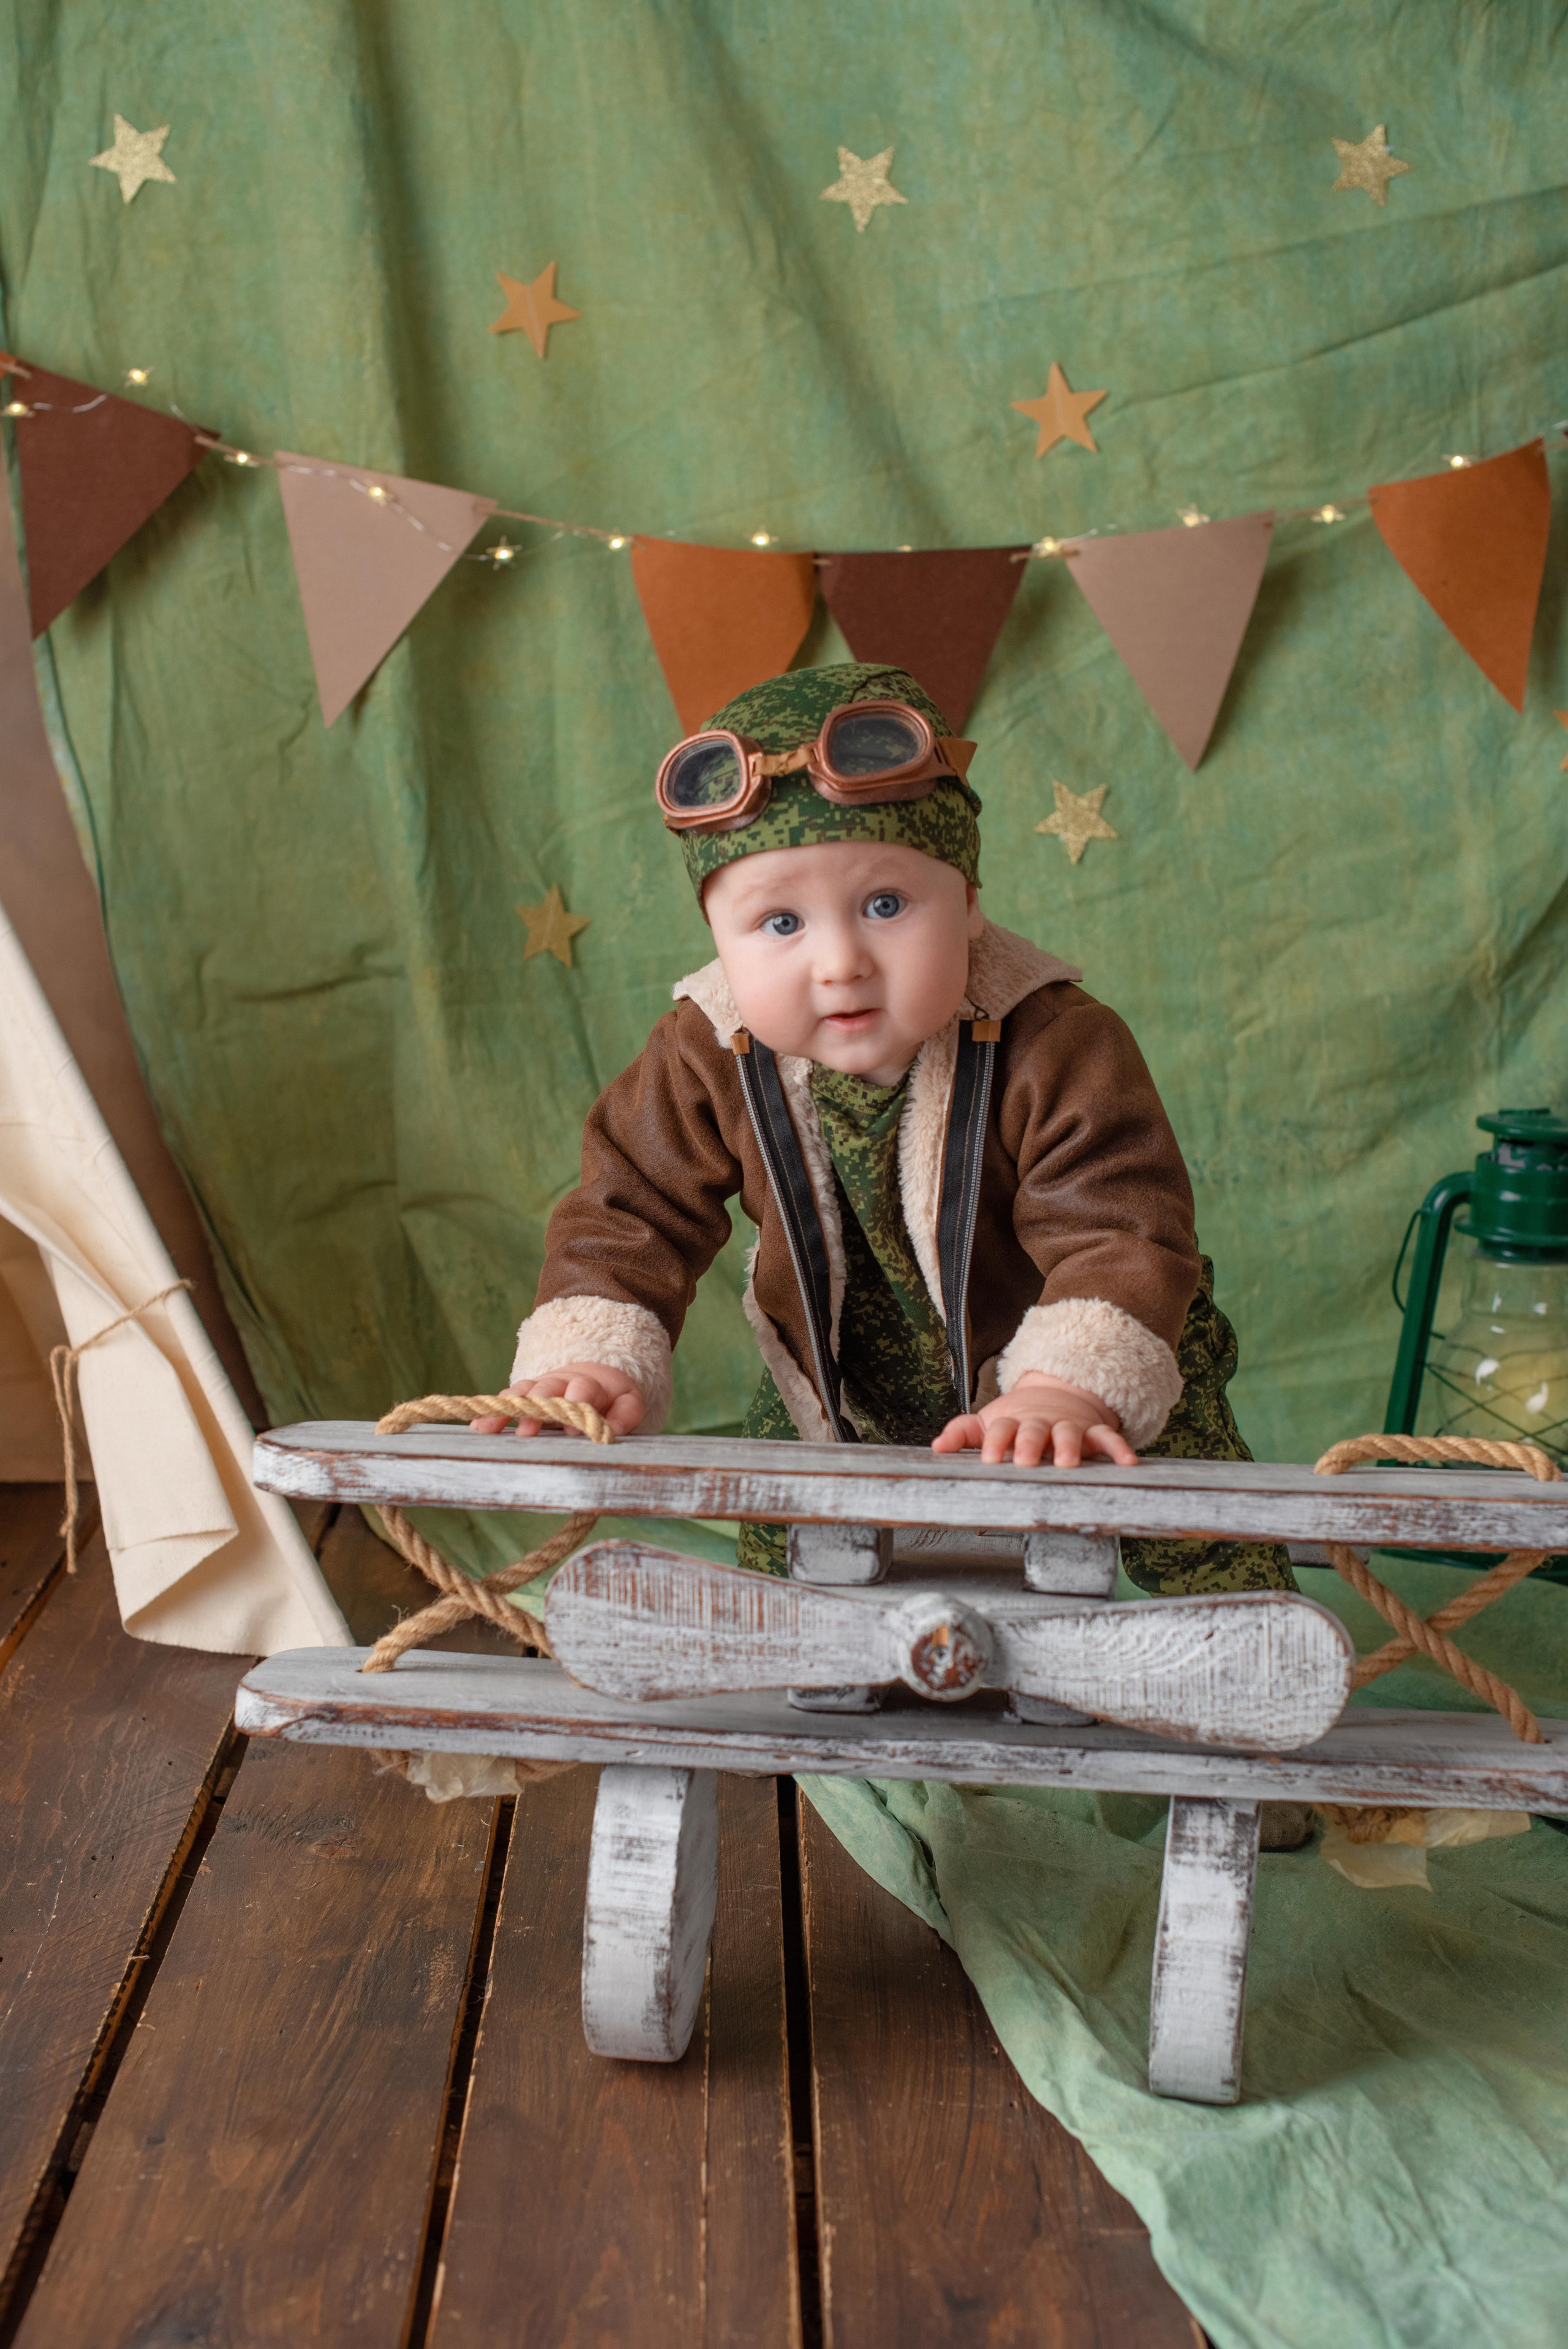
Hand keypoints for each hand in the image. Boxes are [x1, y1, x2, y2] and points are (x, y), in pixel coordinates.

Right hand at [470, 1364, 645, 1438]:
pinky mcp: (526, 1397)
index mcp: (590, 1383)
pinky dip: (493, 1413)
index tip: (571, 1426)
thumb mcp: (628, 1403)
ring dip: (507, 1409)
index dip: (576, 1403)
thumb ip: (624, 1416)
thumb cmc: (612, 1398)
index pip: (582, 1388)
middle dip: (536, 1408)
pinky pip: (507, 1401)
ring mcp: (540, 1388)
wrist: (595, 1378)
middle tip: (527, 1431)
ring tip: (489, 1427)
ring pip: (521, 1393)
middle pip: (546, 1388)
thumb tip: (611, 1431)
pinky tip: (478, 1427)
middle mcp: (561, 1382)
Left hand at [931, 1372, 1135, 1467]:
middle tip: (1024, 1461)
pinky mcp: (1092, 1431)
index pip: (1000, 1430)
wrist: (1055, 1397)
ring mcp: (1068, 1426)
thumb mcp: (988, 1423)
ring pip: (1069, 1434)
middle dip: (1029, 1445)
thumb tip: (935, 1448)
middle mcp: (1040, 1424)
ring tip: (1068, 1463)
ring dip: (1069, 1446)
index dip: (994, 1443)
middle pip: (1034, 1431)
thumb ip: (962, 1434)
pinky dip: (1118, 1449)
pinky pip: (1108, 1438)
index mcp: (1012, 1423)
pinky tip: (1128, 1463)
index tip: (988, 1459)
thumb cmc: (1017, 1421)